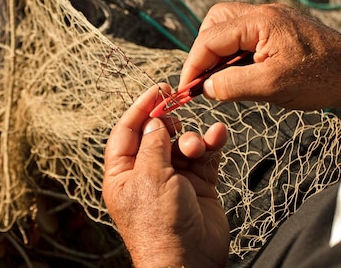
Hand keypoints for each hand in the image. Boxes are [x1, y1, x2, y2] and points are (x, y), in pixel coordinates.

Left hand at [103, 84, 229, 267]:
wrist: (189, 259)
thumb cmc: (159, 226)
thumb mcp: (150, 177)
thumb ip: (153, 144)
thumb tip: (154, 120)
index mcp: (123, 173)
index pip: (126, 132)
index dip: (140, 108)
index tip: (157, 89)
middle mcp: (146, 174)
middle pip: (156, 134)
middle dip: (169, 121)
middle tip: (179, 108)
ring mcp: (173, 179)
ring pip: (182, 144)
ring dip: (192, 139)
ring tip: (197, 147)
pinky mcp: (197, 185)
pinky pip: (204, 157)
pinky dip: (211, 145)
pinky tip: (218, 136)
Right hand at [179, 2, 340, 112]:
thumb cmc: (322, 79)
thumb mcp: (270, 87)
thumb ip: (231, 85)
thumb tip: (206, 87)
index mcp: (259, 22)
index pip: (210, 38)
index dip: (193, 65)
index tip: (186, 88)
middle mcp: (264, 14)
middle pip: (215, 22)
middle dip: (203, 51)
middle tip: (204, 78)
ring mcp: (273, 20)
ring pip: (228, 27)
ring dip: (218, 52)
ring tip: (221, 78)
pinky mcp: (280, 30)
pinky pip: (245, 35)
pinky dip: (234, 53)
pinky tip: (240, 74)